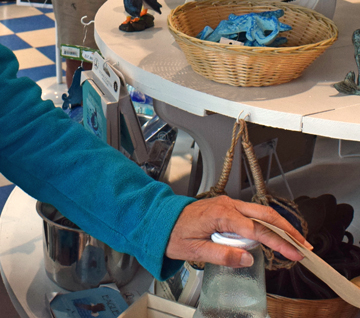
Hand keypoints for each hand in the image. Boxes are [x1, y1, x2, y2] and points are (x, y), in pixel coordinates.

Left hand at [166, 196, 309, 266]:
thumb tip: (247, 257)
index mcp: (220, 214)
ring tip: (296, 242)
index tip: (294, 254)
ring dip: (280, 225)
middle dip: (287, 230)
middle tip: (304, 246)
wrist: (159, 219)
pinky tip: (276, 234)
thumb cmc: (173, 232)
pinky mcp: (226, 207)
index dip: (278, 243)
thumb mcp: (195, 250)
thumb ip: (222, 254)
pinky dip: (268, 223)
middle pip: (264, 215)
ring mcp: (226, 204)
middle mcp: (226, 205)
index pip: (257, 230)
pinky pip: (251, 213)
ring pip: (260, 212)